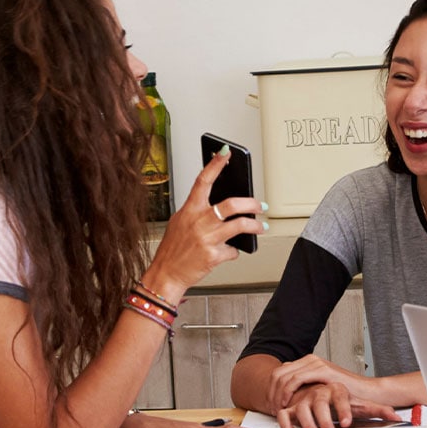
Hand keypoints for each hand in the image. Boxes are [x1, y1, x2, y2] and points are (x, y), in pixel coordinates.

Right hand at [143, 147, 264, 302]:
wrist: (166, 274)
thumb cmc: (172, 249)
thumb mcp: (179, 223)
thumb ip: (197, 212)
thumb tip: (219, 205)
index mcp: (189, 210)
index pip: (203, 181)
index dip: (215, 165)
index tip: (226, 153)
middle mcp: (199, 222)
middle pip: (231, 204)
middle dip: (251, 203)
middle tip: (260, 205)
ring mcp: (207, 239)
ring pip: (240, 225)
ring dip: (255, 226)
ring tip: (260, 226)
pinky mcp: (213, 256)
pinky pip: (233, 250)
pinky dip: (235, 251)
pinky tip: (231, 251)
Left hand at [265, 354, 366, 408]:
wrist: (367, 393)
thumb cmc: (345, 397)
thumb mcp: (320, 392)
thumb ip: (305, 390)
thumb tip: (287, 400)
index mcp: (307, 363)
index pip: (279, 373)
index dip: (271, 390)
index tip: (271, 406)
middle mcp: (310, 359)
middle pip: (278, 374)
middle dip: (272, 393)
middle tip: (272, 410)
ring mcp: (316, 363)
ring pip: (284, 377)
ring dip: (278, 394)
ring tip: (278, 410)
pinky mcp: (321, 370)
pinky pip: (295, 380)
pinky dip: (287, 393)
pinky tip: (287, 405)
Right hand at [276, 383, 399, 427]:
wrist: (321, 391)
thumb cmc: (342, 402)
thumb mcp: (361, 404)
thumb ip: (378, 410)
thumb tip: (397, 417)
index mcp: (337, 390)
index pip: (340, 395)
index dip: (343, 408)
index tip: (347, 422)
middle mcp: (319, 392)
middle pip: (319, 401)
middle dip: (323, 418)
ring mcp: (303, 399)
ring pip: (300, 408)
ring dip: (306, 423)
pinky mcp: (291, 407)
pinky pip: (284, 414)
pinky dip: (286, 424)